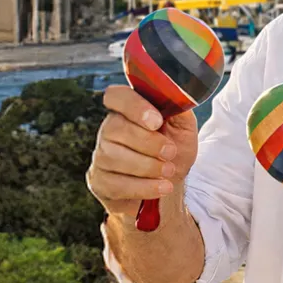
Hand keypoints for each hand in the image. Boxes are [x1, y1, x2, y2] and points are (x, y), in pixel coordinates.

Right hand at [86, 84, 199, 221]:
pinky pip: (114, 184)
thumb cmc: (174, 152)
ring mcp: (100, 156)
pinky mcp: (99, 182)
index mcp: (128, 111)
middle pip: (115, 128)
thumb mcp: (183, 128)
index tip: (157, 121)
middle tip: (170, 152)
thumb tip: (178, 96)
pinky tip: (162, 187)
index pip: (116, 96)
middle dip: (148, 142)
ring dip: (147, 166)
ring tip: (168, 170)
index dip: (134, 106)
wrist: (170, 186)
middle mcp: (109, 130)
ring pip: (112, 156)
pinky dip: (143, 186)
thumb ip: (178, 108)